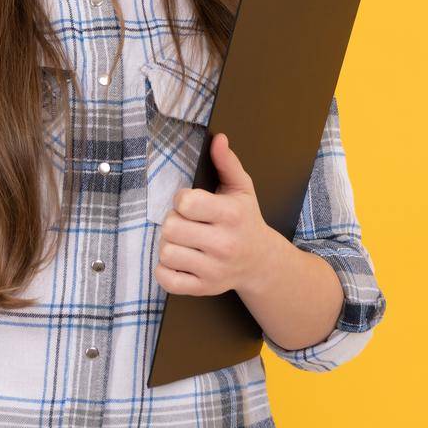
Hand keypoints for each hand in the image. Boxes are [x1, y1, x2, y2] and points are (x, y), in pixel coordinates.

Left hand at [155, 132, 299, 297]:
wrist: (262, 262)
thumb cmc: (246, 220)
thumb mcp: (242, 189)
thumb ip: (227, 163)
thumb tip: (218, 139)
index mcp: (231, 215)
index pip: (186, 204)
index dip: (181, 199)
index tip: (190, 203)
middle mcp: (224, 244)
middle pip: (171, 228)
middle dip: (173, 221)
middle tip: (185, 222)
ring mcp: (214, 270)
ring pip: (166, 252)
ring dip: (168, 244)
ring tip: (183, 241)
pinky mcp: (204, 288)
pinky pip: (167, 280)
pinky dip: (165, 270)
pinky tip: (178, 260)